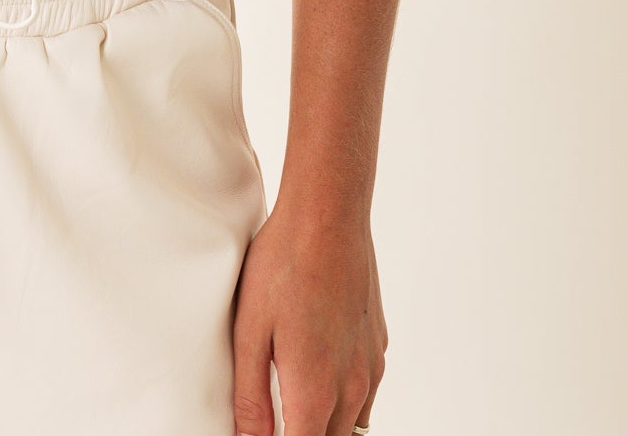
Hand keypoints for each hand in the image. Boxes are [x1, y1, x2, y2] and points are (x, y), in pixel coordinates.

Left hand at [230, 203, 386, 435]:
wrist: (329, 213)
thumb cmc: (285, 263)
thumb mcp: (250, 329)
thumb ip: (251, 395)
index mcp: (315, 390)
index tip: (265, 433)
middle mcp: (351, 387)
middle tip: (276, 418)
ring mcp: (370, 366)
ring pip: (353, 426)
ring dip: (327, 428)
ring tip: (294, 407)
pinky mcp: (377, 345)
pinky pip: (365, 396)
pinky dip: (345, 403)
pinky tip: (319, 376)